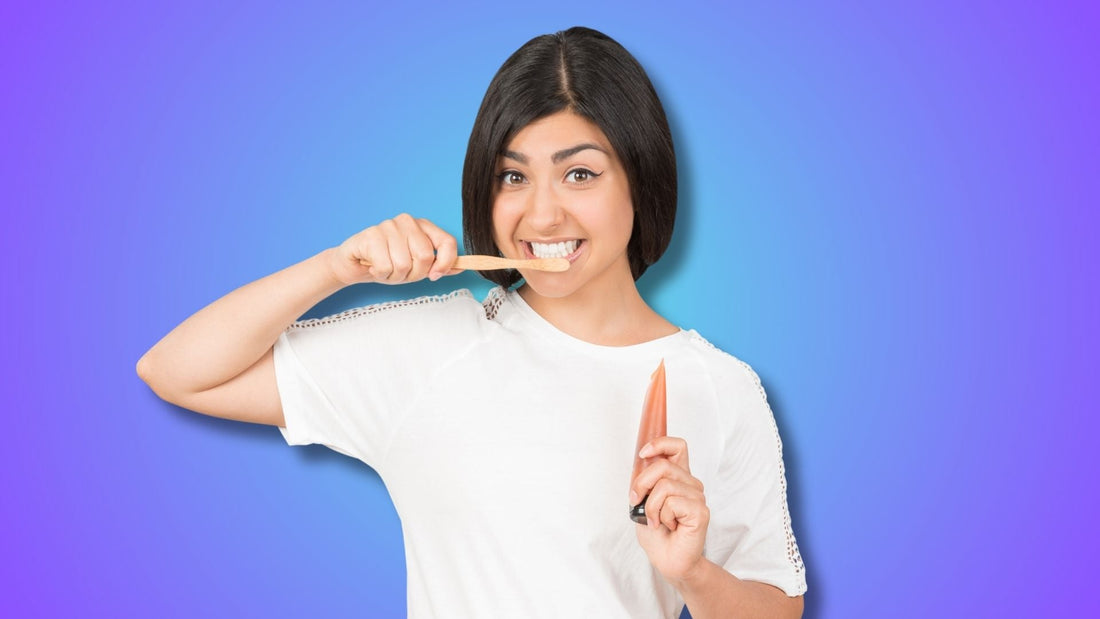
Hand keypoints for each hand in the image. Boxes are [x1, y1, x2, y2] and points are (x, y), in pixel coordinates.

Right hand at [328, 214, 459, 285]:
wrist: (354, 264)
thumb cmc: (388, 262)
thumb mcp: (417, 266)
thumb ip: (439, 265)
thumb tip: (462, 267)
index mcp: (423, 226)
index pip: (447, 242)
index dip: (445, 263)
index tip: (435, 275)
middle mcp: (407, 222)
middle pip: (425, 257)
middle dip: (413, 274)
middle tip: (400, 272)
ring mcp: (388, 226)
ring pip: (404, 264)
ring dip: (394, 276)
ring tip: (386, 268)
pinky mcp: (371, 235)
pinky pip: (385, 267)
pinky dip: (380, 274)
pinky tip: (374, 266)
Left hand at [630, 436, 709, 583]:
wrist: (667, 560)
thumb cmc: (657, 534)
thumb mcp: (643, 501)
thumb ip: (646, 481)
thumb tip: (641, 461)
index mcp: (679, 478)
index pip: (678, 447)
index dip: (660, 444)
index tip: (643, 453)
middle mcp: (691, 484)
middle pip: (663, 466)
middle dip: (642, 484)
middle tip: (637, 502)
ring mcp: (698, 497)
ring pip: (665, 485)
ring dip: (652, 507)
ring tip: (657, 521)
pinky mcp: (700, 511)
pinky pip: (672, 503)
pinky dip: (662, 516)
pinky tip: (670, 526)